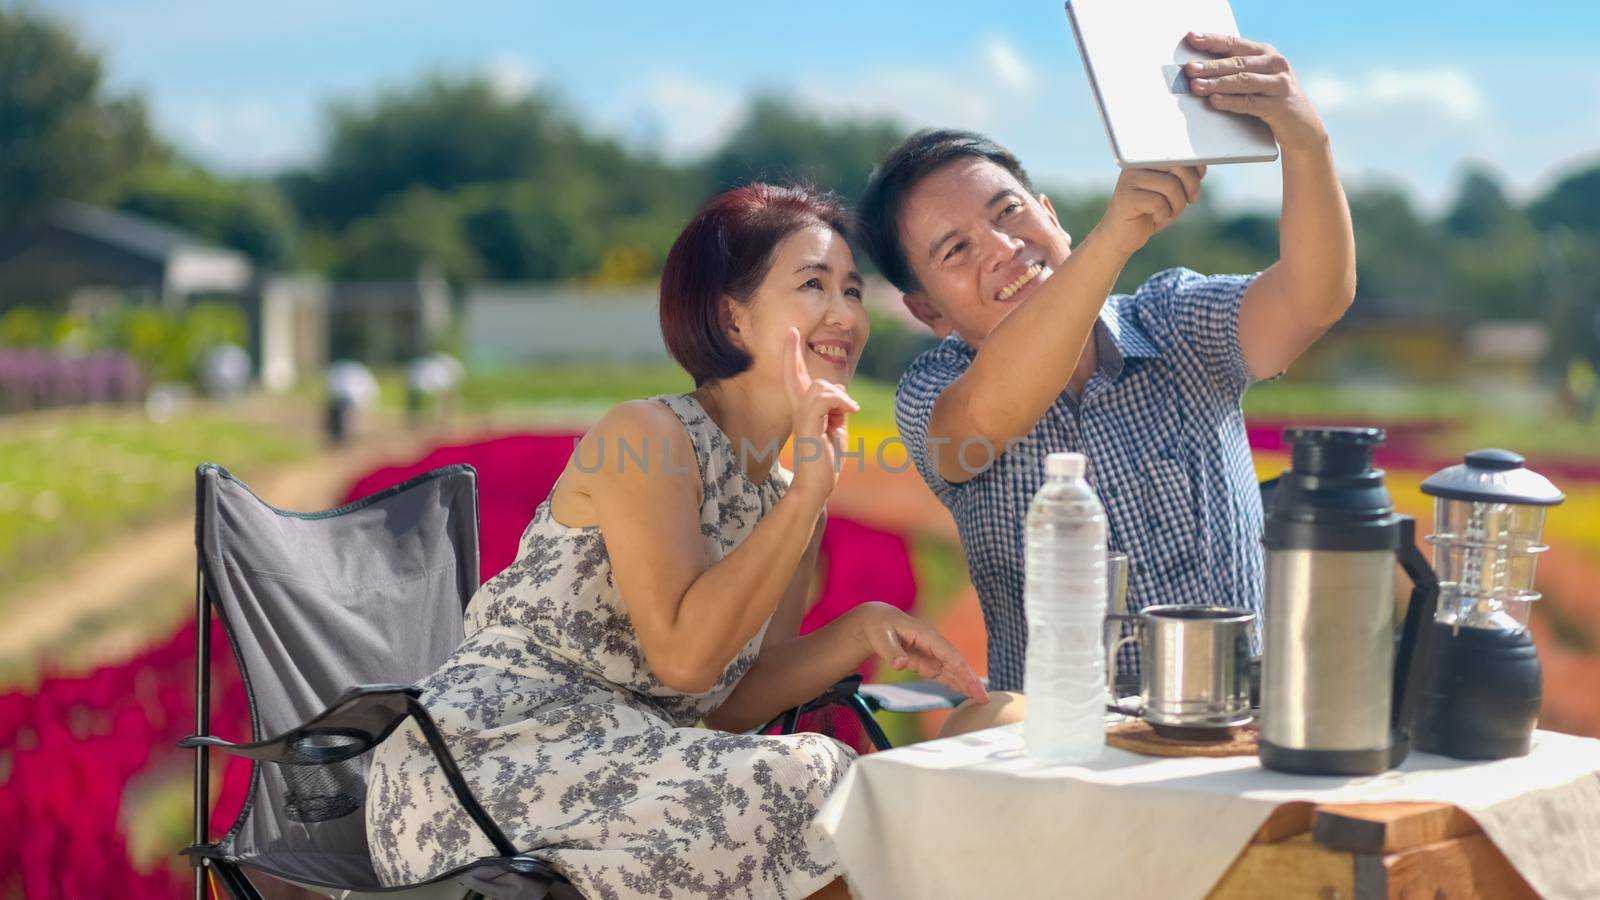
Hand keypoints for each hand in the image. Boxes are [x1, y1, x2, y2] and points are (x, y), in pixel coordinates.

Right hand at [782, 328, 858, 505]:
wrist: (816, 487)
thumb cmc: (826, 462)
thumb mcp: (836, 429)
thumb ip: (837, 410)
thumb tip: (842, 395)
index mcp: (805, 412)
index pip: (795, 379)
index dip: (791, 357)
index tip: (790, 334)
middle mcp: (798, 412)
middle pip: (795, 377)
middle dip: (791, 354)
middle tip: (791, 331)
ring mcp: (802, 419)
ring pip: (818, 387)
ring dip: (839, 395)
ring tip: (849, 410)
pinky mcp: (808, 427)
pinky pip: (824, 399)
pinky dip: (841, 402)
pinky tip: (851, 412)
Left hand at [855, 602, 988, 703]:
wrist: (876, 622)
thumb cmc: (879, 626)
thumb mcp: (881, 637)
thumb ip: (892, 651)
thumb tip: (901, 664)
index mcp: (926, 635)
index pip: (948, 654)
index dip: (961, 669)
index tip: (972, 683)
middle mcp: (933, 644)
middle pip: (956, 664)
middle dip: (970, 681)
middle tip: (983, 698)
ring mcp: (930, 654)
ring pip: (952, 671)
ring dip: (966, 684)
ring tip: (980, 699)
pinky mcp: (925, 662)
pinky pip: (943, 674)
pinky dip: (955, 683)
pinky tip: (965, 692)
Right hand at [1093, 165, 1203, 255]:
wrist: (1122, 237)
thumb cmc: (1150, 213)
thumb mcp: (1173, 193)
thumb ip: (1185, 177)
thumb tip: (1201, 165)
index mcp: (1147, 158)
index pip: (1178, 152)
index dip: (1195, 167)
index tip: (1195, 185)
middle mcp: (1136, 164)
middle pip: (1177, 165)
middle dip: (1191, 186)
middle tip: (1189, 201)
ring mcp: (1128, 180)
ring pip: (1170, 185)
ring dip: (1177, 204)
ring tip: (1169, 211)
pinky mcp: (1125, 197)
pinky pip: (1157, 202)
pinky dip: (1163, 214)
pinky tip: (1154, 217)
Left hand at [1184, 32, 1328, 152]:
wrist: (1302, 124)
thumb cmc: (1270, 98)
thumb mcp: (1257, 78)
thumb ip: (1235, 70)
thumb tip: (1198, 69)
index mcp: (1265, 53)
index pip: (1235, 43)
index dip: (1212, 40)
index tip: (1192, 38)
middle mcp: (1275, 64)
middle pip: (1237, 62)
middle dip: (1211, 66)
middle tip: (1190, 69)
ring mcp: (1279, 84)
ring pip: (1243, 81)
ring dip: (1217, 83)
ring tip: (1196, 85)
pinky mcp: (1279, 105)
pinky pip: (1250, 103)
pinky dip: (1230, 102)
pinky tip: (1214, 101)